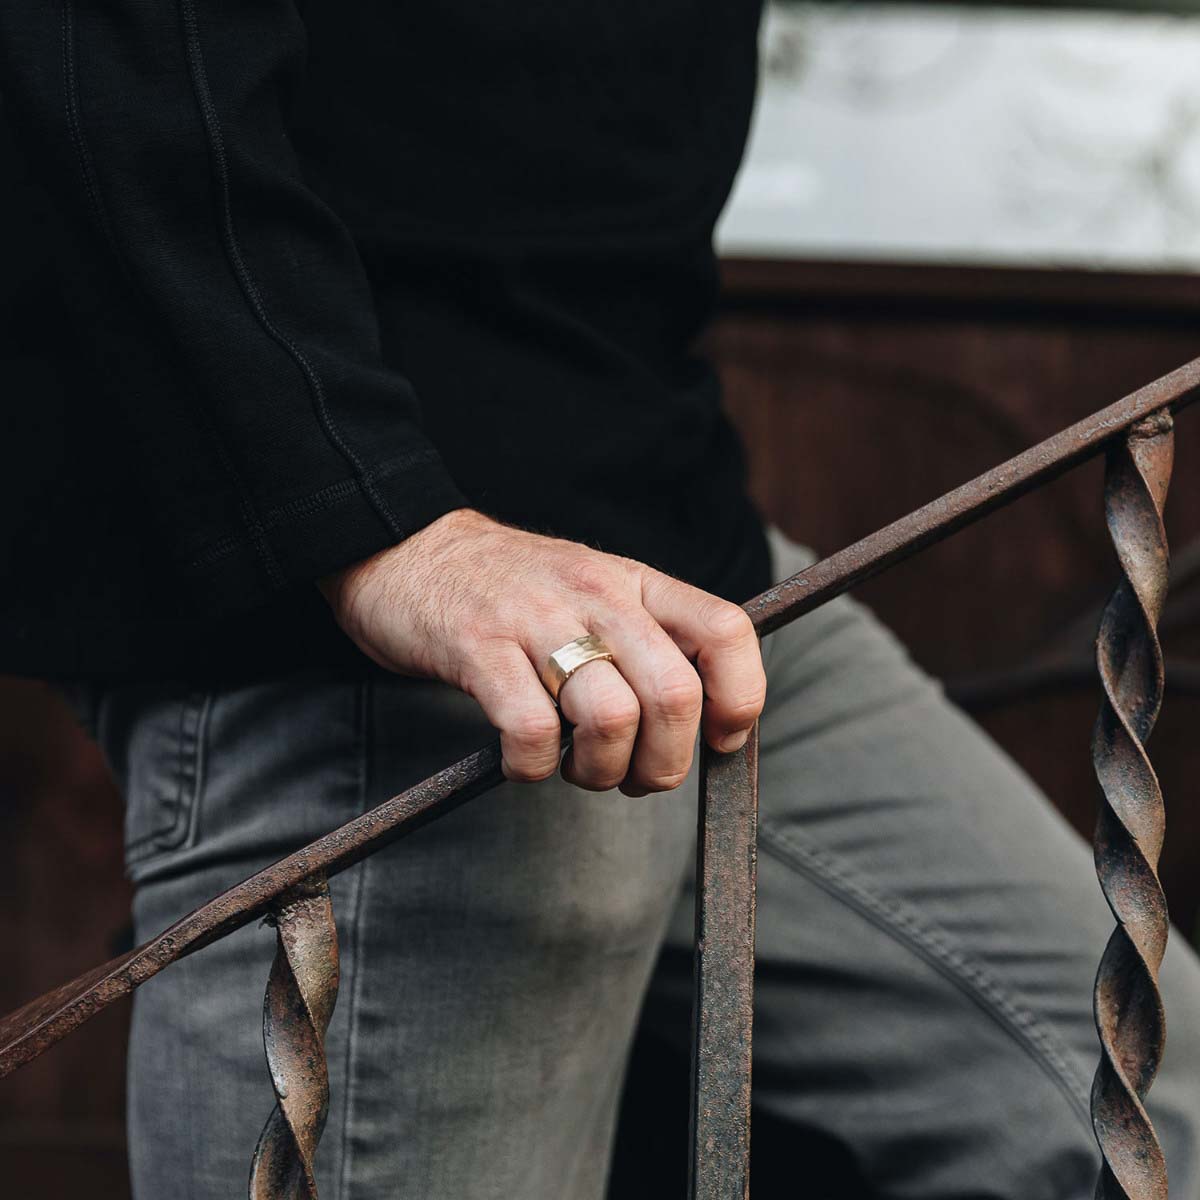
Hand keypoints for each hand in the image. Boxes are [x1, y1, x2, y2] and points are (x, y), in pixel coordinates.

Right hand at [319, 509, 765, 794]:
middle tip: (633, 776)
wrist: (408, 550)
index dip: (740, 699)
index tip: (718, 740)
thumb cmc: (511, 591)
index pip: (726, 632)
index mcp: (636, 583)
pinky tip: (523, 759)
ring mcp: (537, 619)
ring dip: (601, 770)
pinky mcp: (479, 648)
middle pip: (675, 694)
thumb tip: (702, 723)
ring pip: (613, 717)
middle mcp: (597, 595)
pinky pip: (531, 731)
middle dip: (665, 762)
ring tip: (575, 768)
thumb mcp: (596, 591)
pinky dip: (534, 767)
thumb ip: (648, 643)